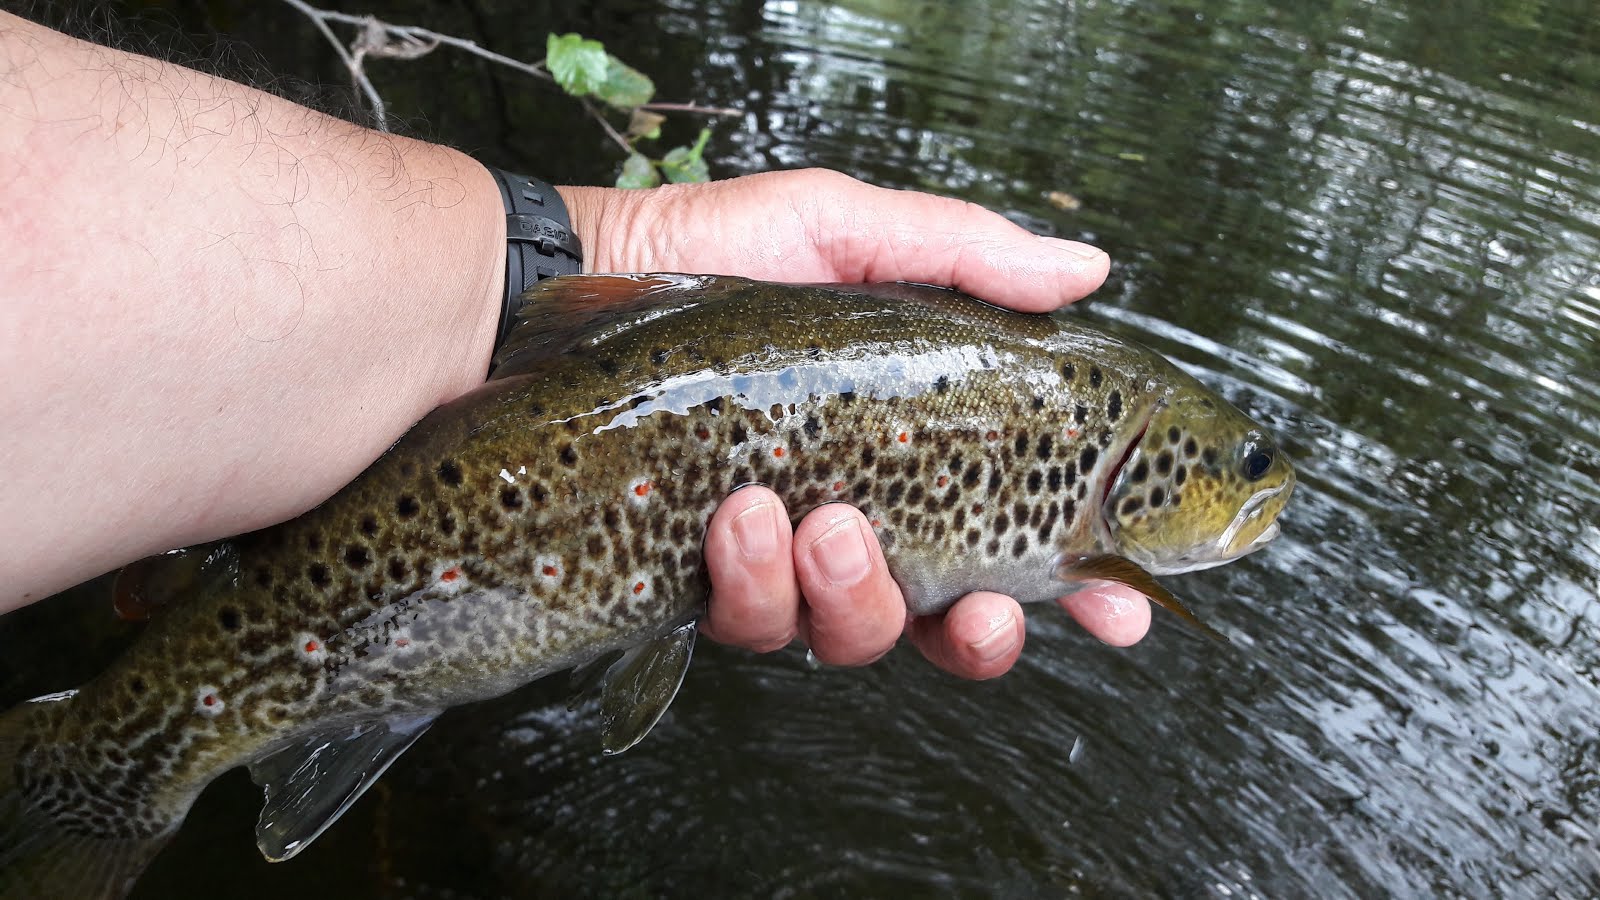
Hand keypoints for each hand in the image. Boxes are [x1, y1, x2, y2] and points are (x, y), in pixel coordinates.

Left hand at [561, 170, 1150, 676]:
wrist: (573, 285)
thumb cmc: (711, 253)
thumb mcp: (844, 231)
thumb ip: (966, 256)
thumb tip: (1088, 267)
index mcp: (915, 445)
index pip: (1017, 536)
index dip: (1079, 587)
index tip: (1119, 605)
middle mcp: (861, 513)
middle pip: (949, 625)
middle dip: (977, 634)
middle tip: (975, 605)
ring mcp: (782, 557)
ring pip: (856, 636)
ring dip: (854, 591)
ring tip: (820, 518)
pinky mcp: (704, 578)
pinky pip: (757, 624)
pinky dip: (758, 582)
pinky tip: (740, 518)